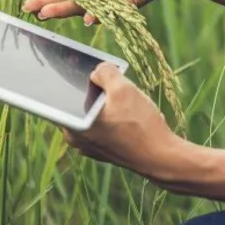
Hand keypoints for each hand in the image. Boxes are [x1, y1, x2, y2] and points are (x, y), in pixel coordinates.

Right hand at [23, 0, 183, 24]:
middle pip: (66, 1)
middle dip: (47, 4)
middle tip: (29, 7)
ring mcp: (108, 3)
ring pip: (82, 9)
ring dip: (64, 11)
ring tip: (46, 13)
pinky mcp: (125, 6)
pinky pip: (109, 13)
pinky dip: (98, 15)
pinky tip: (86, 18)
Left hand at [62, 63, 186, 176]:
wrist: (162, 157)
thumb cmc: (140, 125)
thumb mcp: (123, 89)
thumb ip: (105, 72)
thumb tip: (97, 71)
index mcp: (72, 125)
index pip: (62, 94)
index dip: (72, 76)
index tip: (83, 67)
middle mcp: (76, 138)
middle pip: (80, 102)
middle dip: (95, 90)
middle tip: (112, 82)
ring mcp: (90, 146)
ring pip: (95, 113)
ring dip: (108, 103)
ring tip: (127, 101)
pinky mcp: (104, 150)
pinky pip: (105, 125)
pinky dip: (114, 117)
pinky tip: (132, 114)